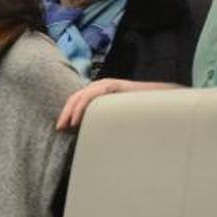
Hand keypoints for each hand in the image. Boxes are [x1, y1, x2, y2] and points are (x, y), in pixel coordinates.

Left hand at [55, 79, 178, 130]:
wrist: (157, 101)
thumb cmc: (136, 111)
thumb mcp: (112, 116)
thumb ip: (99, 121)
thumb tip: (81, 132)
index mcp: (97, 93)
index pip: (76, 101)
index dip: (66, 114)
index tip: (60, 129)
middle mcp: (98, 86)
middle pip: (75, 98)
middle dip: (65, 113)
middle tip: (59, 128)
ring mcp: (105, 84)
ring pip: (81, 96)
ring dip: (71, 111)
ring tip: (66, 125)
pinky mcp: (112, 85)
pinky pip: (92, 95)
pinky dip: (82, 107)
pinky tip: (78, 120)